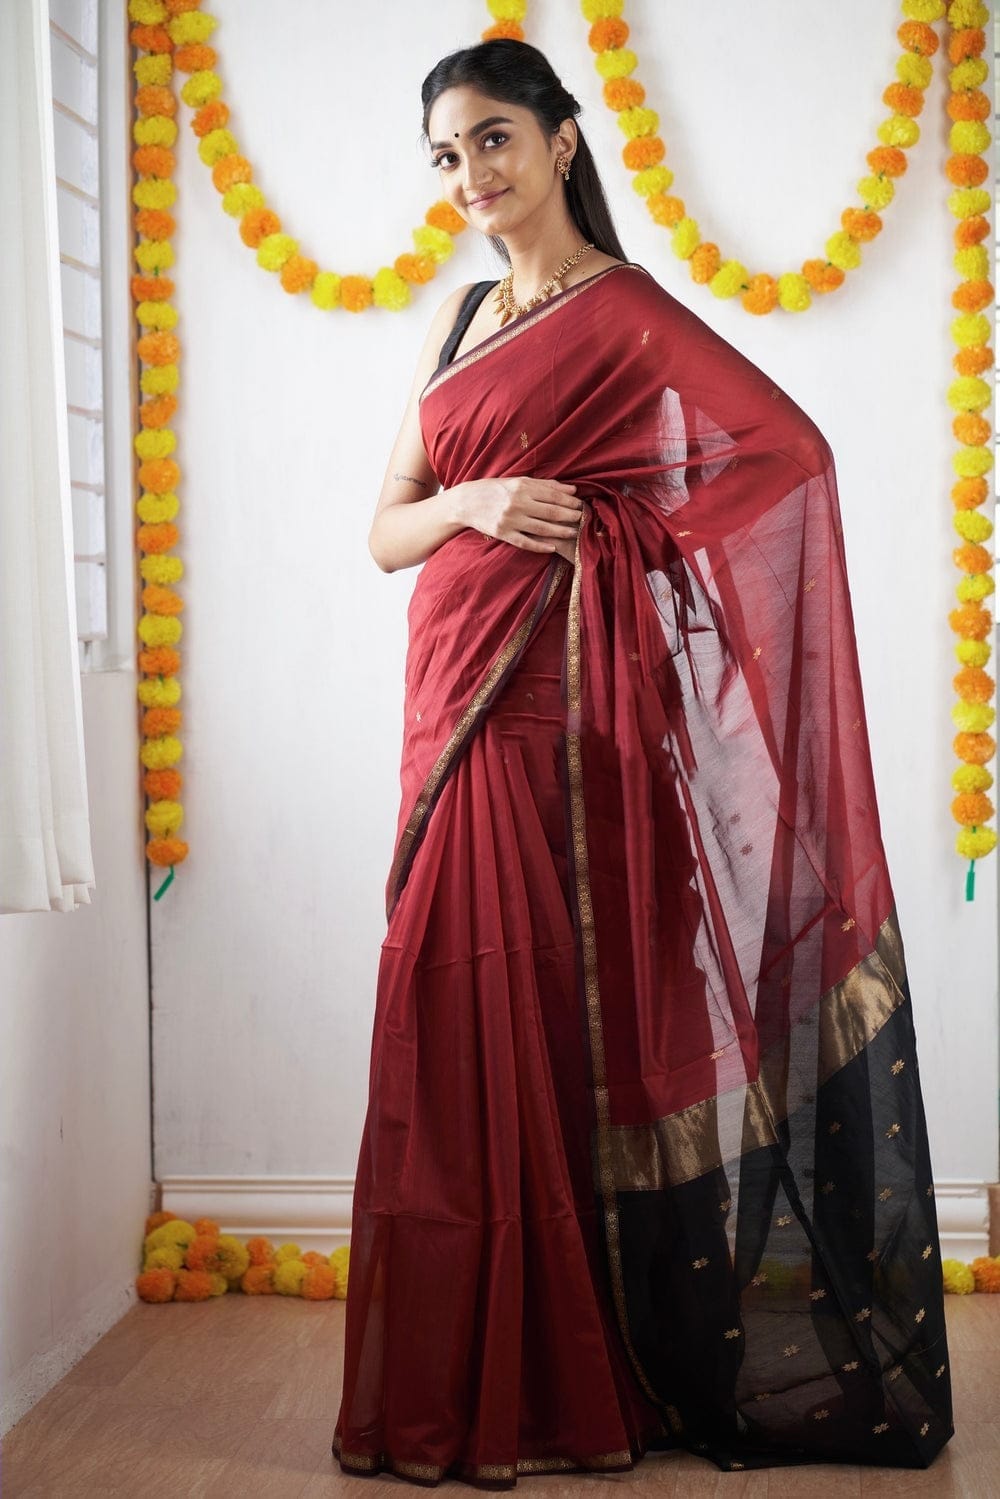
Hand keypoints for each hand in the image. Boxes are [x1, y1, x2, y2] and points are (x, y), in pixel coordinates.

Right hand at [454, 475, 583, 557]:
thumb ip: (545, 485)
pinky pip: (525, 542)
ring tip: (574, 533)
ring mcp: (510, 520)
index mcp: (522, 487)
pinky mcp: (503, 534)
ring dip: (560, 531)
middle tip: (583, 519)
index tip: (582, 505)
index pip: (553, 495)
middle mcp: (517, 503)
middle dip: (570, 516)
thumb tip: (571, 489)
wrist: (466, 502)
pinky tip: (552, 547)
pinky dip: (540, 546)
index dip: (570, 501)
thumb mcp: (518, 482)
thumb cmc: (495, 489)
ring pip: (542, 528)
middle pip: (551, 512)